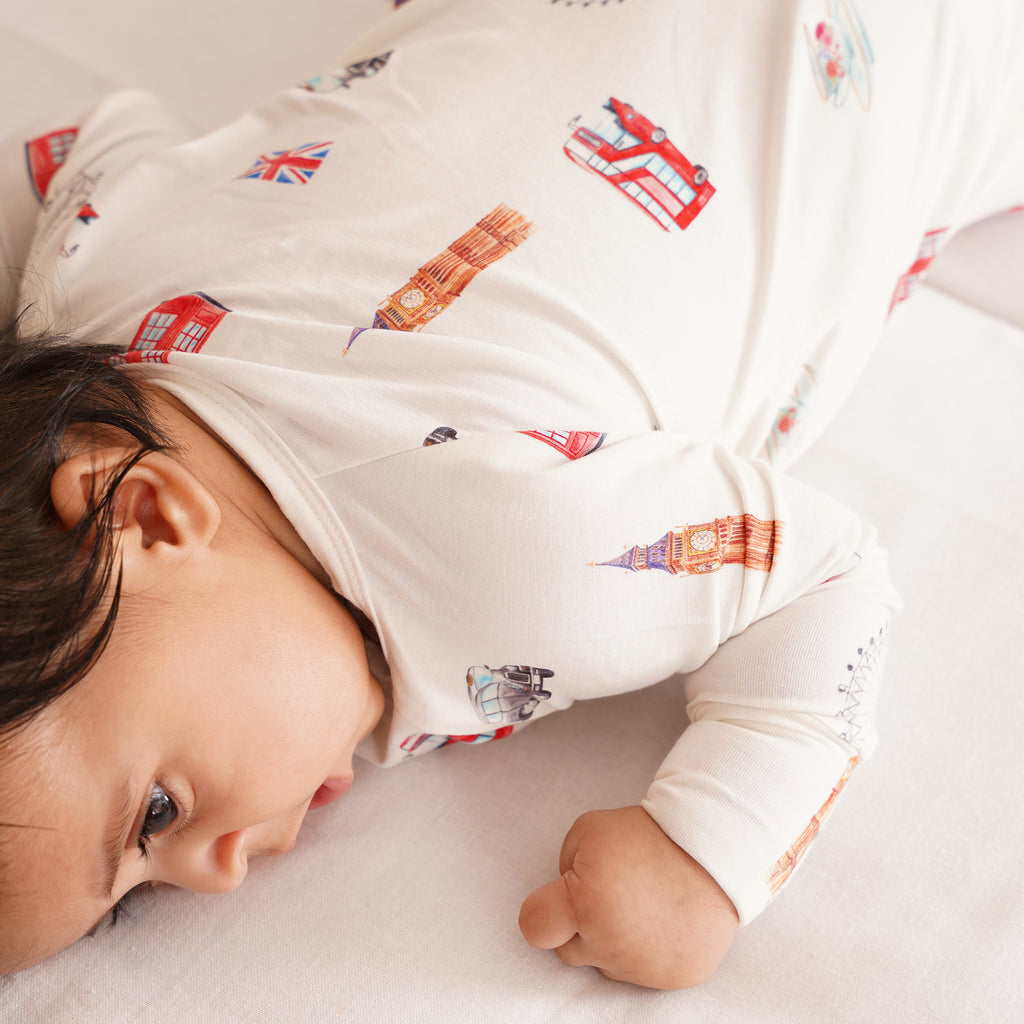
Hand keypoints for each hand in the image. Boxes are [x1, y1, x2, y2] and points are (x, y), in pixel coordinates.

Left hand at [518, 806, 738, 988]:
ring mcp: (643, 967)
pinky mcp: (674, 978)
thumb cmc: (648, 835)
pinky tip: (664, 918)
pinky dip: (649, 949)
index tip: (556, 899)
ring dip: (615, 938)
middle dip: (579, 924)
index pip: (535, 927)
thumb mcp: (589, 830)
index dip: (541, 910)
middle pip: (568, 949)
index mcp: (584, 903)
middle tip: (609, 892)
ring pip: (608, 962)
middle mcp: (611, 943)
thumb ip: (566, 864)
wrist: (713, 849)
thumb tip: (565, 893)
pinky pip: (644, 972)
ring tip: (642, 901)